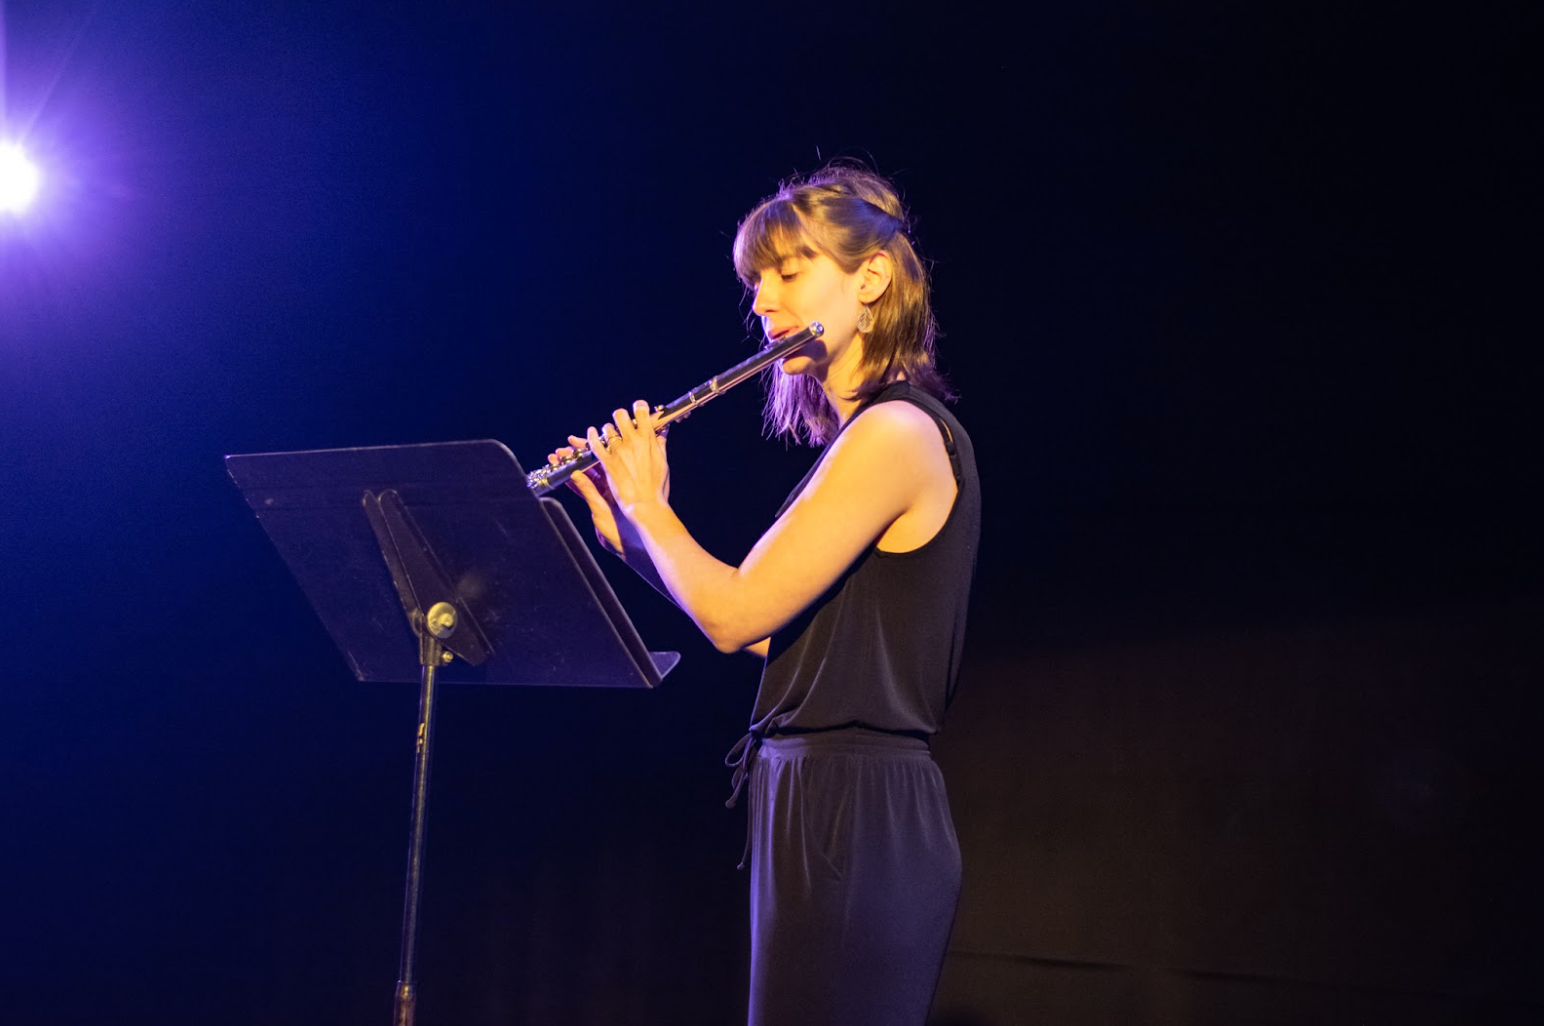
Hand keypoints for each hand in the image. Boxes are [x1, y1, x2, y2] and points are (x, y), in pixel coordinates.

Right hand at [547, 437, 628, 553]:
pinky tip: (562, 476)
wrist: (629, 544)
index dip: (586, 449)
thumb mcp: (602, 507)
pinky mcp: (597, 502)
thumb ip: (588, 491)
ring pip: (585, 475)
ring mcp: (604, 492)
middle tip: (561, 451)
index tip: (574, 441)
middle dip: (575, 457)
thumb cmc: (625, 526)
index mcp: (617, 479)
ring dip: (570, 468)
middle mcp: (611, 483)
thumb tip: (575, 474)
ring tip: (556, 460)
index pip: (600, 458)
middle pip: (591, 464)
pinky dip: (573, 482)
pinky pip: (583, 489)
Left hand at [587, 399, 669, 521]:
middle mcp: (632, 442)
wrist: (645, 504)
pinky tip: (592, 433)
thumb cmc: (657, 486)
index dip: (639, 407)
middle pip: (621, 415)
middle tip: (622, 421)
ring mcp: (618, 451)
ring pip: (608, 429)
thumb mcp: (663, 462)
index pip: (641, 412)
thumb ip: (660, 444)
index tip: (638, 409)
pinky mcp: (607, 462)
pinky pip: (595, 444)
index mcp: (648, 440)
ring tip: (611, 435)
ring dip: (609, 430)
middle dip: (621, 416)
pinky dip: (592, 437)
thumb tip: (662, 431)